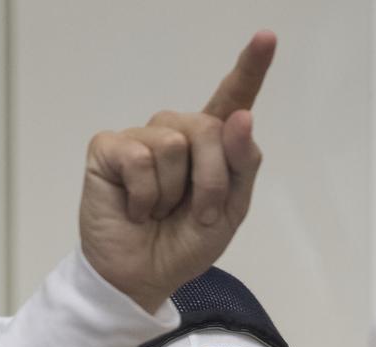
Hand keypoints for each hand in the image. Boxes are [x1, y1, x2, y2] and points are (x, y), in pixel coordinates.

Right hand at [79, 31, 275, 312]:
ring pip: (174, 143)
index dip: (249, 70)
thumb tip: (240, 117)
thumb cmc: (183, 245)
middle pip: (209, 129)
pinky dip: (143, 195)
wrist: (142, 278)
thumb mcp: (229, 212)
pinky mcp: (109, 149)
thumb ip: (241, 166)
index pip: (232, 101)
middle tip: (191, 214)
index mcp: (211, 146)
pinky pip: (139, 158)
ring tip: (157, 211)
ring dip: (172, 193)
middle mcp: (176, 132)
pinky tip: (135, 210)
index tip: (266, 38)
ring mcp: (141, 138)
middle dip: (209, 181)